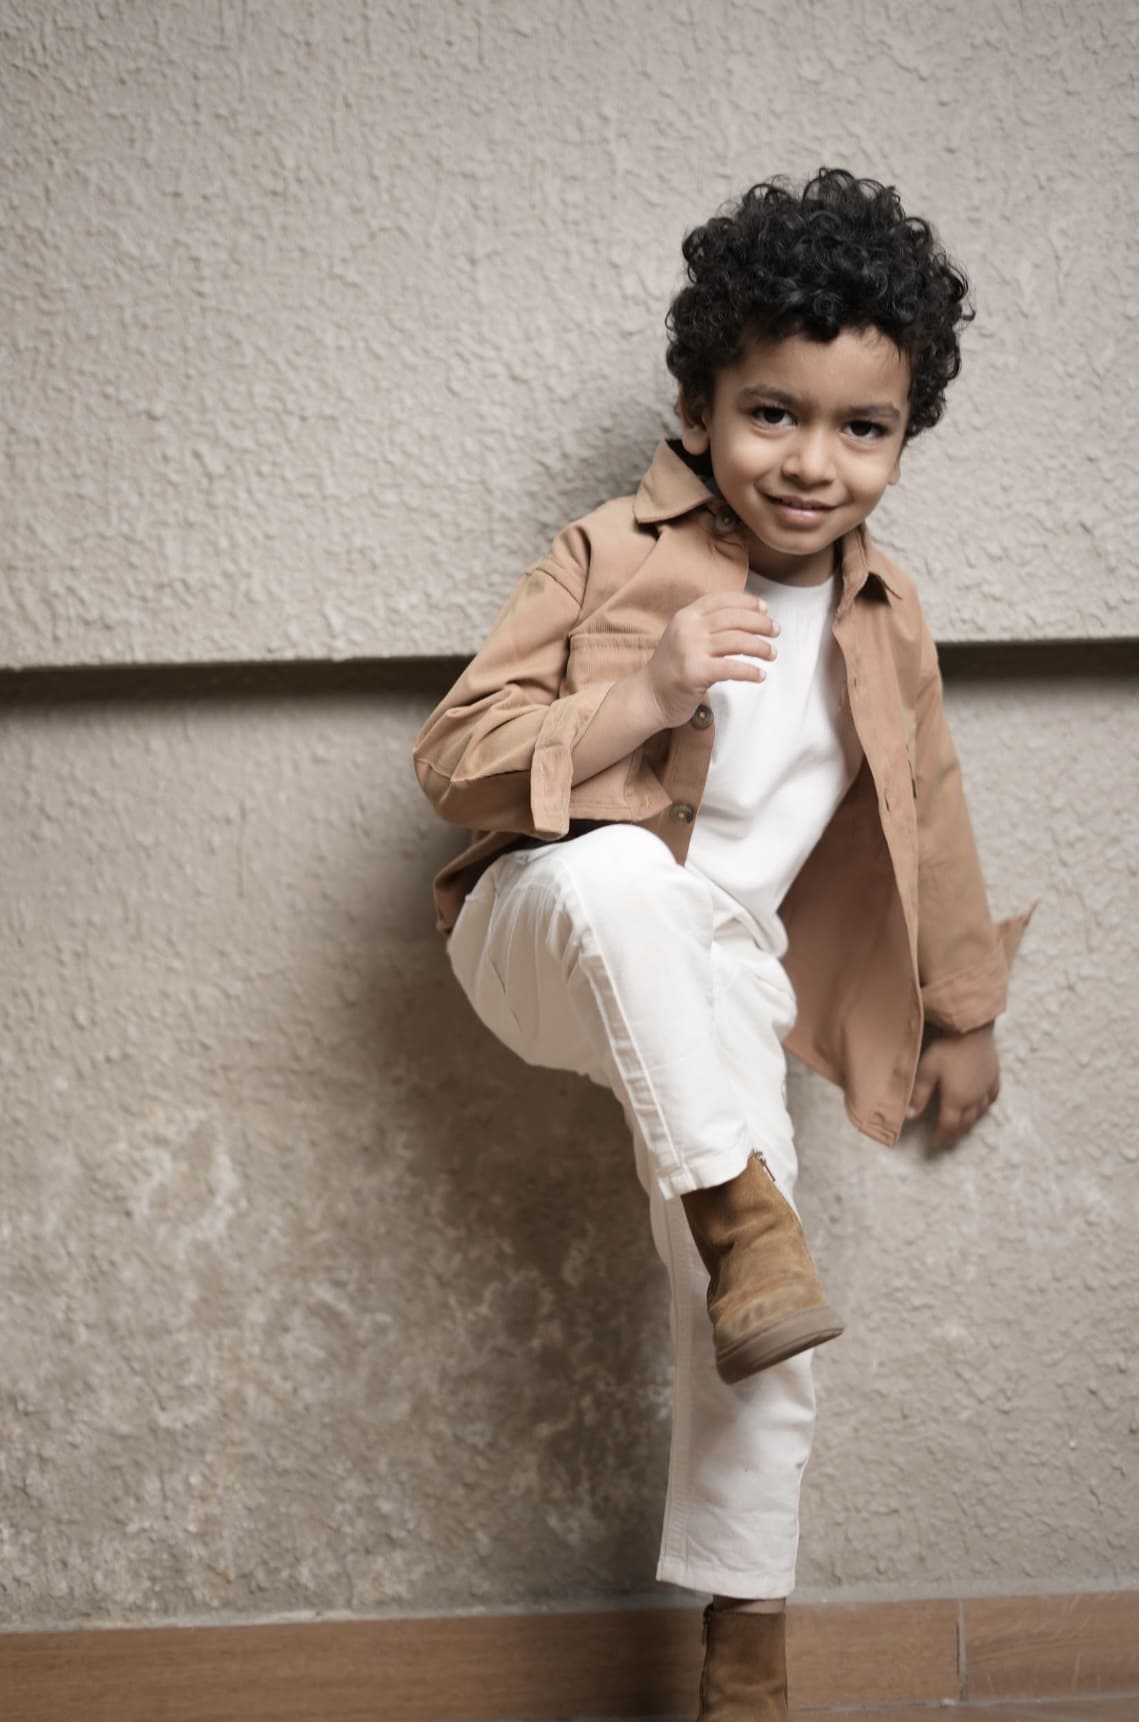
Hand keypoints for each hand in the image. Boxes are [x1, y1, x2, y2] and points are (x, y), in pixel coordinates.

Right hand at [637, 592, 779, 728]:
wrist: (648, 696)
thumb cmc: (672, 669)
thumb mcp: (684, 637)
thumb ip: (706, 625)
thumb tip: (745, 617)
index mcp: (686, 616)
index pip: (721, 600)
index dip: (747, 602)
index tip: (765, 609)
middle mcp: (688, 629)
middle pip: (734, 618)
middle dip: (760, 623)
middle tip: (776, 631)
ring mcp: (690, 650)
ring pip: (737, 641)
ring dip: (760, 647)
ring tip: (772, 654)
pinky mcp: (695, 673)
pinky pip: (732, 668)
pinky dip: (751, 671)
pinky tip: (760, 675)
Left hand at [906, 1023, 1000, 1148]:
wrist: (972, 1028)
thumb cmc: (946, 1048)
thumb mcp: (927, 1070)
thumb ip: (920, 1095)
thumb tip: (911, 1117)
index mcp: (956, 1099)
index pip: (949, 1125)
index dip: (942, 1136)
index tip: (935, 1142)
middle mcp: (974, 1098)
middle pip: (966, 1123)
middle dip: (956, 1133)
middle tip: (948, 1138)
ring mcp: (986, 1087)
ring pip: (980, 1112)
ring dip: (970, 1123)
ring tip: (962, 1126)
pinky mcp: (994, 1075)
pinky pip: (992, 1097)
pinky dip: (985, 1106)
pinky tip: (982, 1105)